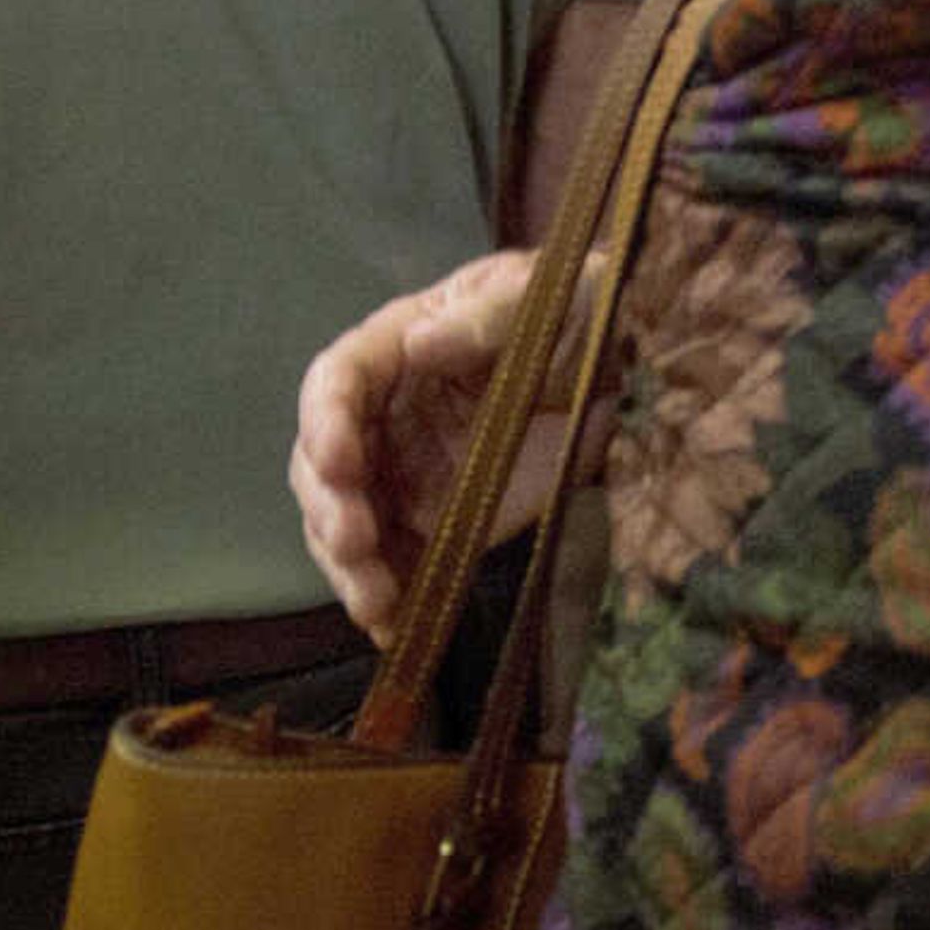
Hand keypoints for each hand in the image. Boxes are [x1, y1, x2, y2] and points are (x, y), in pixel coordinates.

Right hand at [288, 248, 557, 644]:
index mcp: (392, 350)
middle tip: (355, 542)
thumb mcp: (535, 299)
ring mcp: (398, 473)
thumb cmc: (565, 308)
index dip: (326, 422)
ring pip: (345, 524)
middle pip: (323, 465)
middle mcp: (379, 417)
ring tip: (377, 601)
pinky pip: (394, 562)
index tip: (341, 460)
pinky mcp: (430, 520)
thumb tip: (419, 344)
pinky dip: (387, 598)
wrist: (606, 361)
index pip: (335, 382)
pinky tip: (394, 630)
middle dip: (330, 508)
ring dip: (350, 566)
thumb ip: (482, 318)